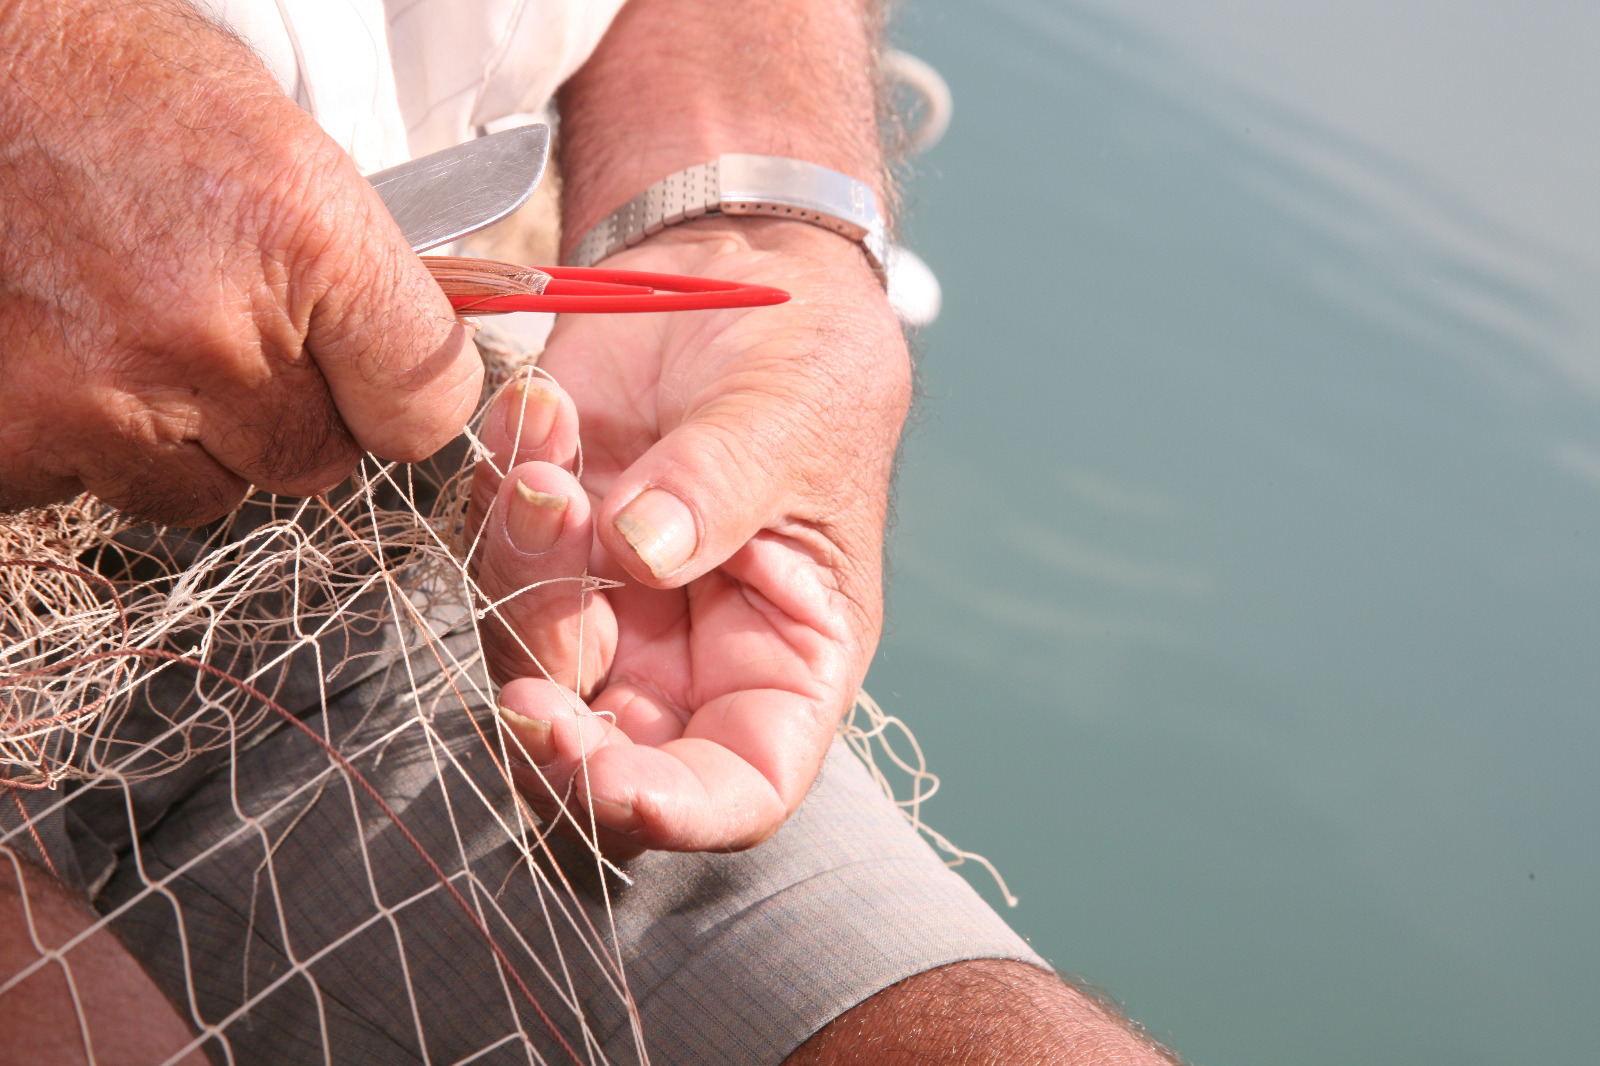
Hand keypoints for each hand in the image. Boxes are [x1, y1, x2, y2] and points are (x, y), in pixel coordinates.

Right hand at [0, 0, 480, 524]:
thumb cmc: (108, 89)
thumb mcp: (275, 147)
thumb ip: (358, 274)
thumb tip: (408, 365)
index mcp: (304, 237)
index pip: (424, 410)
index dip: (399, 401)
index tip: (375, 388)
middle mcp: (207, 330)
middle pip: (313, 462)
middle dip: (283, 412)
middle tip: (220, 331)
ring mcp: (101, 394)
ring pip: (205, 490)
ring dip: (182, 437)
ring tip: (127, 330)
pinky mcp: (11, 437)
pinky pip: (93, 488)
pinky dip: (82, 441)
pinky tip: (60, 352)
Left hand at [471, 218, 910, 853]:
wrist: (739, 266)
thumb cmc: (809, 354)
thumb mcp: (794, 417)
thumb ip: (720, 488)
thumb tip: (643, 552)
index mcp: (788, 656)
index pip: (743, 784)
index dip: (678, 809)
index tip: (607, 778)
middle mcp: (693, 652)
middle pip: (606, 748)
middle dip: (554, 721)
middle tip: (526, 682)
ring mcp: (611, 598)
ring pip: (528, 650)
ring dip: (522, 565)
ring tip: (551, 452)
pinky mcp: (546, 535)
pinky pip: (491, 549)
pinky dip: (500, 488)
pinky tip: (539, 411)